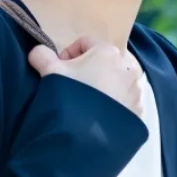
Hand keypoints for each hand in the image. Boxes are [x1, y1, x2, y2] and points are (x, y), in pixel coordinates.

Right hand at [28, 35, 144, 118]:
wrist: (87, 134)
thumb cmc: (70, 95)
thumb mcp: (50, 72)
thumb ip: (41, 55)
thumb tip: (38, 52)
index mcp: (107, 51)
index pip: (85, 42)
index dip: (69, 54)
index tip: (61, 70)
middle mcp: (127, 66)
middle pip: (102, 61)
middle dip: (87, 70)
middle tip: (72, 86)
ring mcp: (135, 89)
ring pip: (115, 80)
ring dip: (102, 86)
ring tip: (86, 103)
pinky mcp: (138, 109)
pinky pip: (124, 100)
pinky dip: (113, 103)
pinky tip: (99, 115)